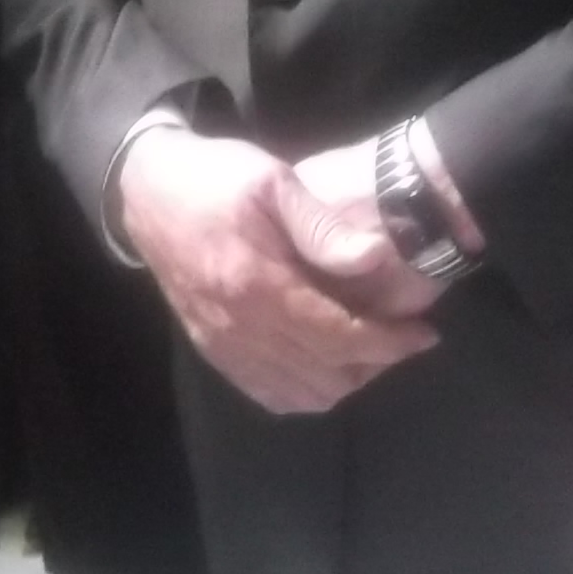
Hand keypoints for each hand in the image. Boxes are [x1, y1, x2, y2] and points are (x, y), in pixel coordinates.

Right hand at [116, 126, 437, 414]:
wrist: (147, 191)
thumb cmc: (215, 178)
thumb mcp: (272, 181)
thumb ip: (322, 226)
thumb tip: (375, 259)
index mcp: (257, 286)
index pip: (338, 336)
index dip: (389, 343)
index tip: (425, 335)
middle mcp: (239, 328)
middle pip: (326, 373)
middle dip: (377, 362)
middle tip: (404, 337)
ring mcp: (223, 346)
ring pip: (301, 394)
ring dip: (345, 380)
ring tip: (370, 350)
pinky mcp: (212, 351)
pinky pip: (268, 395)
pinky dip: (306, 392)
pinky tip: (325, 366)